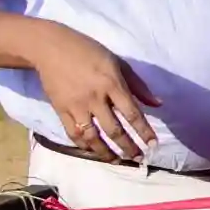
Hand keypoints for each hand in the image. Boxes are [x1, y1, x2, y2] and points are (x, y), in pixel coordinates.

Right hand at [32, 22, 161, 157]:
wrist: (51, 48)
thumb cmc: (89, 52)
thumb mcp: (118, 63)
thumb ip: (138, 85)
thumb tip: (158, 104)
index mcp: (112, 84)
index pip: (132, 114)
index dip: (144, 132)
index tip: (153, 145)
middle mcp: (96, 98)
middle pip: (114, 129)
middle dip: (128, 147)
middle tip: (138, 158)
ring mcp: (76, 105)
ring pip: (93, 136)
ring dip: (106, 152)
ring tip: (117, 161)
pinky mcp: (60, 109)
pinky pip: (73, 133)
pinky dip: (84, 145)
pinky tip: (93, 151)